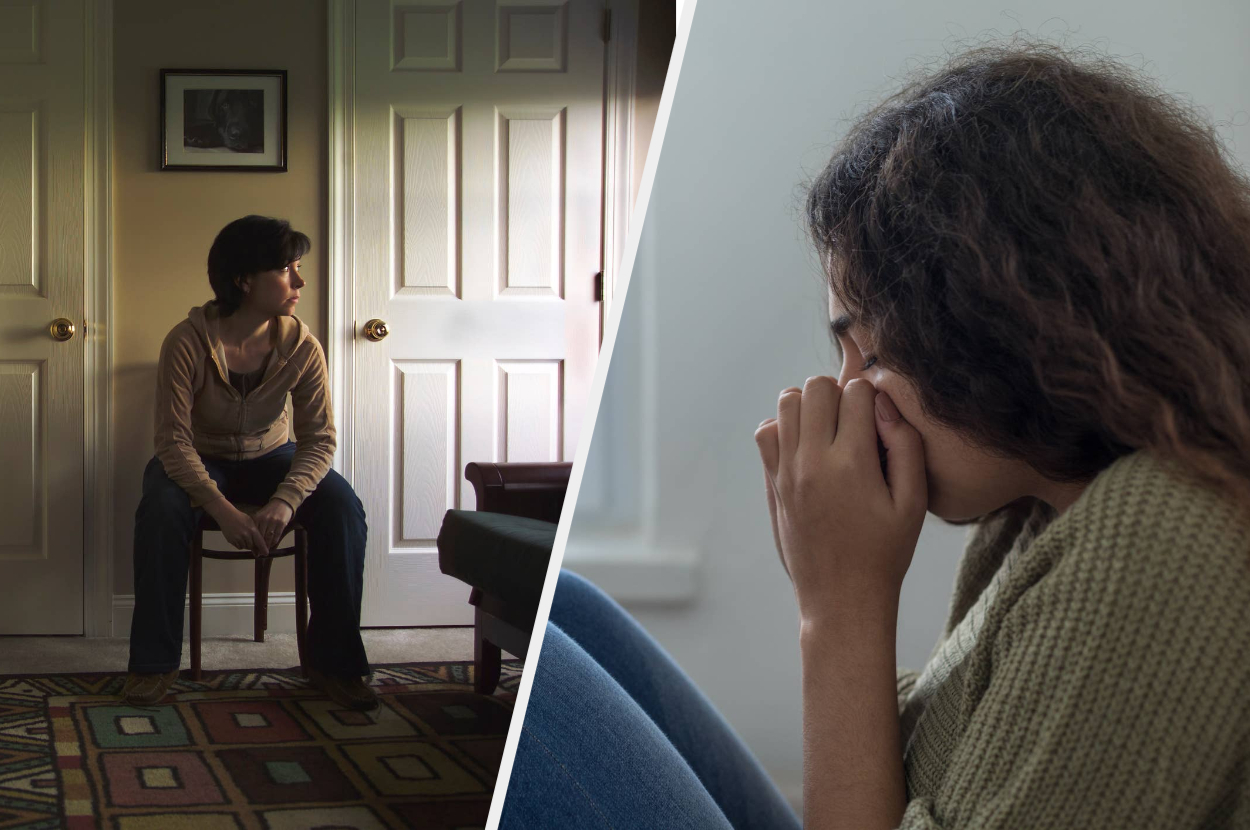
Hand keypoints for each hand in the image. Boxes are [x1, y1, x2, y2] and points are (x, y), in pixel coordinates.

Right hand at [214, 506, 270, 556]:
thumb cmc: (240, 517)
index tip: (266, 553)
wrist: (226, 515)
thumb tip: (260, 542)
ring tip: (245, 537)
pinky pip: (239, 547)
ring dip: (247, 545)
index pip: (259, 542)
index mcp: (252, 530)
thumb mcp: (251, 522)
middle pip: (252, 546)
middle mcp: (245, 535)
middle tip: (254, 544)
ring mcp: (237, 539)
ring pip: (245, 547)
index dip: (263, 549)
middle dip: (254, 546)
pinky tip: (240, 538)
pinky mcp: (231, 541)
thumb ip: (256, 532)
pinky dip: (241, 545)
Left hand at [252, 499, 294, 553]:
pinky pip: (277, 536)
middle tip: (258, 553)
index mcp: (257, 517)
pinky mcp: (282, 523)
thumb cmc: (269, 511)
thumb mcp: (260, 515)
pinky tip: (272, 545)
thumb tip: (251, 539)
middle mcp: (265, 519)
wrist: (282, 503)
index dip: (253, 542)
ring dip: (267, 546)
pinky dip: (274, 542)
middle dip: (259, 546)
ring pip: (269, 537)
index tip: (252, 549)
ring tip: (265, 550)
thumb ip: (256, 526)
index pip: (254, 533)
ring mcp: (274, 521)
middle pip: (261, 536)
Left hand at [753, 377, 927, 622]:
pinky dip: (783, 428)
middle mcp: (812, 461)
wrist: (841, 598)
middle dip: (839, 394)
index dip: (873, 399)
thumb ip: (906, 446)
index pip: (856, 392)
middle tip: (854, 423)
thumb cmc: (885, 553)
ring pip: (785, 402)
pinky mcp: (772, 485)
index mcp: (852, 463)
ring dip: (809, 406)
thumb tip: (884, 404)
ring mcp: (786, 472)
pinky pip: (765, 433)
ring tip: (829, 431)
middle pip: (815, 387)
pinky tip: (806, 448)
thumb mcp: (913, 503)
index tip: (879, 423)